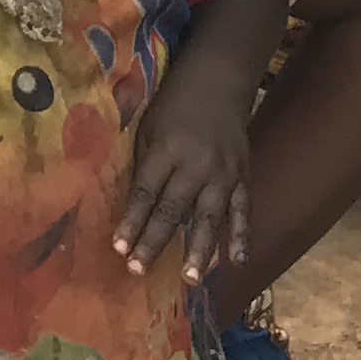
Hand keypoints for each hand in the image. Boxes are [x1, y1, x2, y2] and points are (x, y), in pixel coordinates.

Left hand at [119, 68, 253, 283]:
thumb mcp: (148, 124)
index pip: (146, 191)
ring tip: (189, 278)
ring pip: (209, 217)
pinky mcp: (243, 176)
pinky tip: (237, 262)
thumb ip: (144, 163)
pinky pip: (243, 211)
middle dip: (154, 241)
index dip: (131, 220)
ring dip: (199, 249)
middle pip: (173, 209)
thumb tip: (133, 204)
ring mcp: (224, 173)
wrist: (218, 81)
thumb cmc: (173, 104)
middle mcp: (196, 164)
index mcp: (166, 149)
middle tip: (139, 271)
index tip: (117, 248)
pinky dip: (241, 236)